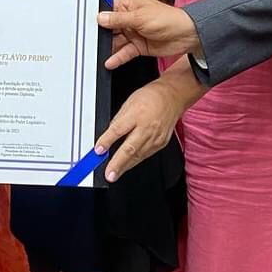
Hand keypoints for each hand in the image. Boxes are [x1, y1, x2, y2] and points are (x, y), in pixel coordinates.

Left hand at [95, 59, 204, 181]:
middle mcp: (147, 127)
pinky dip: (136, 161)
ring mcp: (156, 137)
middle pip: (130, 148)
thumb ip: (118, 120)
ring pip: (138, 156)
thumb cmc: (151, 97)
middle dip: (118, 163)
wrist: (172, 97)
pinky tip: (128, 164)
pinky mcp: (161, 144)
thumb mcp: (129, 103)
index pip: (118, 129)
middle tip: (109, 174)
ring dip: (126, 166)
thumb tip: (108, 135)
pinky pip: (146, 155)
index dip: (107, 141)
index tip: (98, 150)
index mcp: (137, 114)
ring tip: (115, 173)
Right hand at [98, 0, 201, 67]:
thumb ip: (119, 19)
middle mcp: (130, 19)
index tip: (86, 23)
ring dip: (108, 47)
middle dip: (101, 34)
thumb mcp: (140, 17)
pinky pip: (124, 52)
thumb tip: (101, 17)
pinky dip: (117, 57)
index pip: (108, 9)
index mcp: (129, 5)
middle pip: (110, 27)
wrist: (187, 36)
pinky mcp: (139, 46)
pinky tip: (110, 61)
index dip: (98, 16)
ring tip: (97, 53)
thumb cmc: (169, 19)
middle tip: (89, 41)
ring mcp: (134, 33)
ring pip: (116, 41)